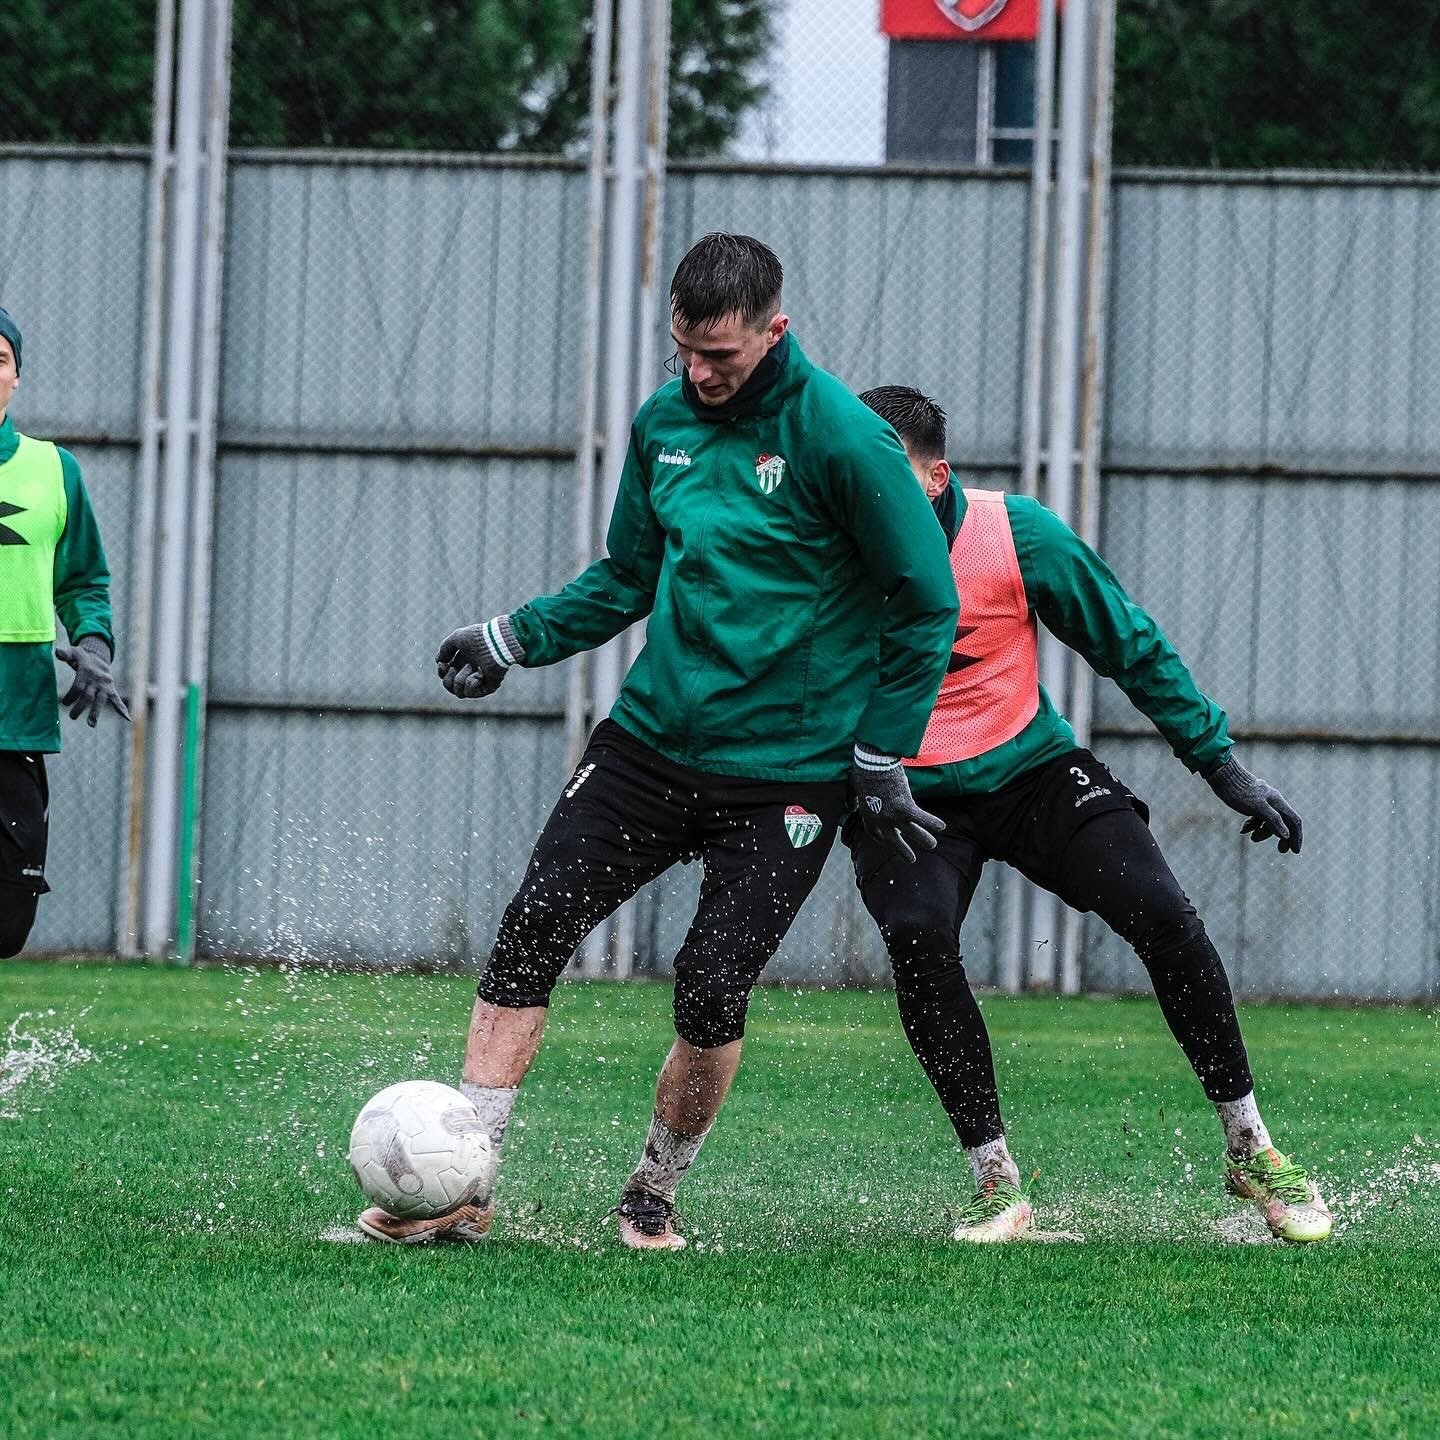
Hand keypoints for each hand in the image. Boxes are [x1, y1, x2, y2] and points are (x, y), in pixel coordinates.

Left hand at [55, 635, 130, 725]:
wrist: (98, 657)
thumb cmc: (82, 657)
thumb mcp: (73, 653)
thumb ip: (65, 654)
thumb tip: (57, 652)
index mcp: (87, 673)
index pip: (78, 687)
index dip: (71, 695)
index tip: (65, 703)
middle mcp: (97, 681)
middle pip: (89, 696)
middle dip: (81, 707)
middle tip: (72, 717)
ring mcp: (105, 686)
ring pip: (100, 701)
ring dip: (96, 713)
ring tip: (91, 725)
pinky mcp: (111, 690)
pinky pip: (117, 700)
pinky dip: (122, 709)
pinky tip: (127, 718)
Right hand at [436, 615, 523, 698]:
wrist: (495, 641)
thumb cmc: (477, 638)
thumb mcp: (456, 638)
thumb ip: (445, 649)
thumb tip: (439, 661)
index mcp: (463, 662)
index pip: (446, 676)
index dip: (441, 672)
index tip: (443, 664)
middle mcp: (471, 673)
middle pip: (450, 687)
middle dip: (448, 678)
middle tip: (455, 667)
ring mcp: (480, 681)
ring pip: (459, 693)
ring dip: (460, 679)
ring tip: (470, 666)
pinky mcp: (488, 687)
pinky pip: (471, 693)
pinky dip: (471, 683)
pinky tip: (479, 673)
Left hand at [848, 747, 945, 863]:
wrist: (873, 762)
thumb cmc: (863, 771)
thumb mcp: (854, 787)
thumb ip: (852, 799)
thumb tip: (849, 806)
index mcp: (867, 815)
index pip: (875, 834)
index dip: (884, 840)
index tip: (891, 842)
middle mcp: (880, 820)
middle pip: (893, 840)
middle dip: (902, 851)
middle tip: (911, 859)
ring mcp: (893, 815)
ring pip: (912, 832)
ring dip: (923, 839)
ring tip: (933, 845)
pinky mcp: (905, 807)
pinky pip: (922, 818)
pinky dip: (932, 822)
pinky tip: (942, 826)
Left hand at [1206, 755, 1302, 853]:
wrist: (1223, 777)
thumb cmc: (1240, 792)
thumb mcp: (1257, 808)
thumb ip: (1273, 820)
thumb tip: (1287, 835)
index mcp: (1278, 802)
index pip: (1294, 821)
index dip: (1297, 836)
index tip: (1295, 851)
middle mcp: (1273, 801)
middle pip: (1284, 822)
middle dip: (1283, 837)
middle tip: (1281, 850)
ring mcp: (1263, 802)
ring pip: (1269, 821)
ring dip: (1263, 832)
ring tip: (1252, 838)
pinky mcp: (1252, 802)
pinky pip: (1258, 817)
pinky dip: (1253, 825)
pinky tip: (1243, 830)